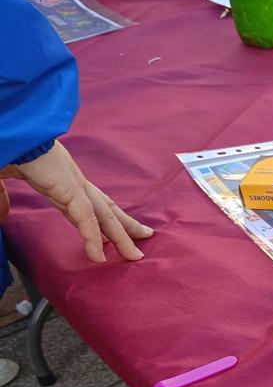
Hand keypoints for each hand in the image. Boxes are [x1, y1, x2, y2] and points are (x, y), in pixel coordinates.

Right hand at [8, 142, 151, 262]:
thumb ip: (2, 196)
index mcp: (58, 177)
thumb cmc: (4, 147)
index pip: (85, 204)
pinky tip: (100, 256)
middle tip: (144, 237)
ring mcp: (72, 181)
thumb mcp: (2, 174)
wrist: (7, 130)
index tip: (110, 234)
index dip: (99, 220)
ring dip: (121, 235)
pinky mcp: (67, 186)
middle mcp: (71, 179)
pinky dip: (93, 237)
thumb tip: (3, 213)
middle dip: (124, 225)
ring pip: (103, 214)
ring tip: (136, 254)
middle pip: (104, 207)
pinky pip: (86, 217)